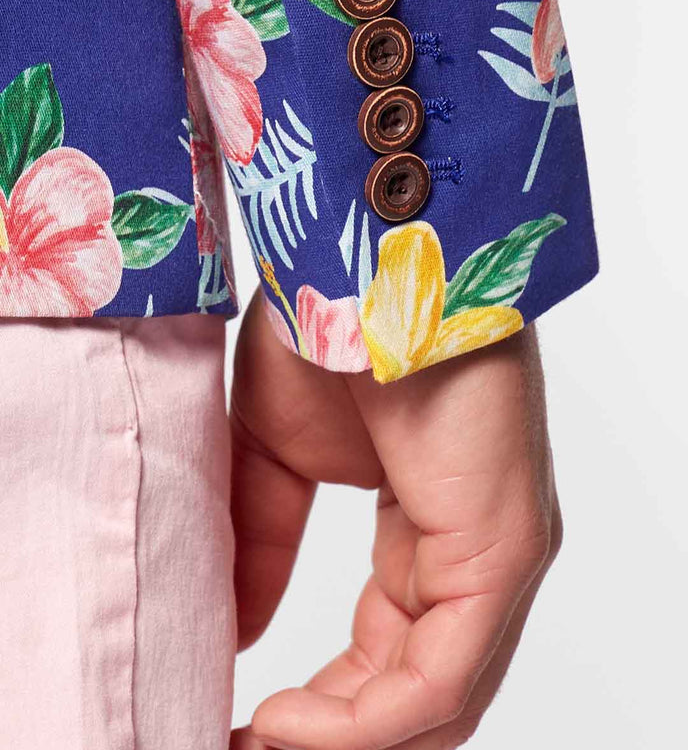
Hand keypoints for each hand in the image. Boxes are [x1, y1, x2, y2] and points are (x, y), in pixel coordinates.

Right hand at [229, 288, 561, 749]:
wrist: (366, 251)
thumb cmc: (336, 325)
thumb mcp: (276, 456)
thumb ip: (260, 544)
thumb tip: (230, 631)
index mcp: (432, 531)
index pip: (387, 655)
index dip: (318, 710)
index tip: (240, 724)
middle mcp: (476, 551)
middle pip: (415, 693)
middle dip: (329, 737)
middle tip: (243, 749)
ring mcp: (498, 552)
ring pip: (436, 703)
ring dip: (342, 744)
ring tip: (257, 748)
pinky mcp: (504, 547)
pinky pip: (444, 677)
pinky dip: (367, 723)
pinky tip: (290, 728)